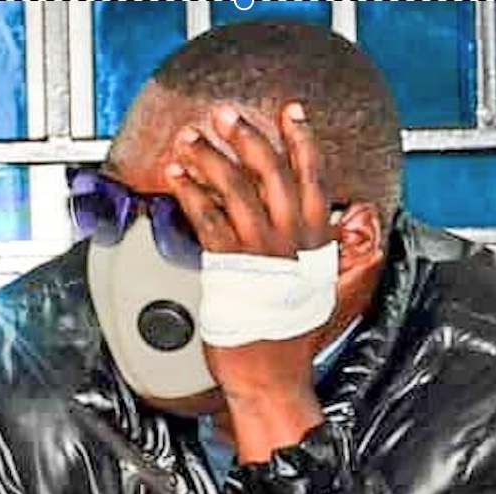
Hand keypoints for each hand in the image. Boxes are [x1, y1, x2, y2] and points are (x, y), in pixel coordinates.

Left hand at [166, 102, 331, 460]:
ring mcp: (262, 255)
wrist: (272, 378)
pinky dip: (191, 193)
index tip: (292, 113)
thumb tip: (317, 233)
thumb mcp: (313, 293)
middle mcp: (292, 244)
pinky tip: (178, 178)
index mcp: (315, 246)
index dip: (303, 143)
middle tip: (225, 115)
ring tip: (191, 139)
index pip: (314, 181)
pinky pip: (208, 219)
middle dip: (247, 137)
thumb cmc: (286, 341)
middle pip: (272, 174)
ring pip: (237, 190)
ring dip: (211, 158)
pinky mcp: (231, 270)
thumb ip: (315, 258)